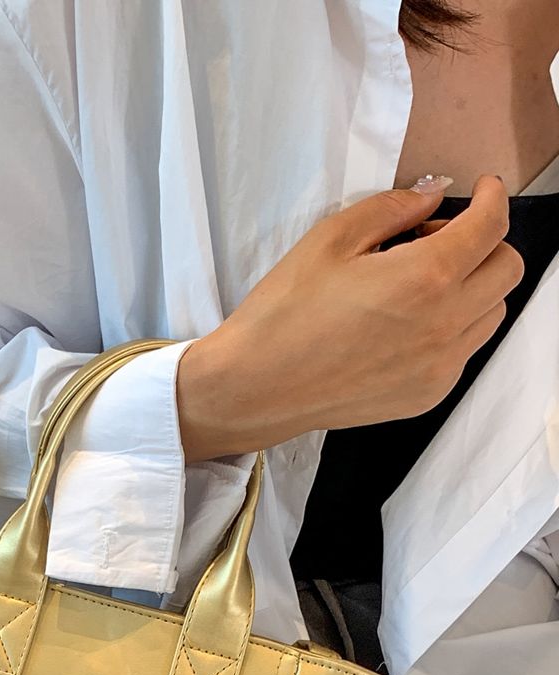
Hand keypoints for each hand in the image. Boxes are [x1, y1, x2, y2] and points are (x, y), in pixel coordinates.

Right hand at [175, 173, 525, 460]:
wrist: (257, 387)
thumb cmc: (284, 313)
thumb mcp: (330, 239)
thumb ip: (393, 209)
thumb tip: (432, 195)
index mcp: (424, 277)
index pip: (492, 226)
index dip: (492, 198)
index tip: (482, 190)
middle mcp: (444, 324)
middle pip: (507, 268)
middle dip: (485, 243)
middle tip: (436, 239)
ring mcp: (440, 365)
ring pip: (492, 312)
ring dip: (471, 287)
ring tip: (418, 285)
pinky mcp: (426, 394)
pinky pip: (464, 351)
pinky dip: (451, 328)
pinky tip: (404, 325)